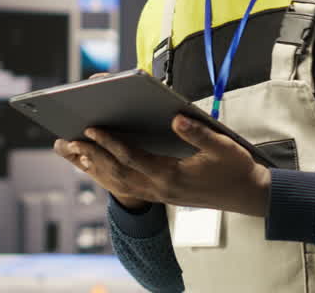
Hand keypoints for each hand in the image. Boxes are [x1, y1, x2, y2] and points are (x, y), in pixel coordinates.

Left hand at [53, 115, 270, 216]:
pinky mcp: (159, 195)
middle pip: (116, 173)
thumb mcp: (223, 146)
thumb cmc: (235, 168)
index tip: (92, 129)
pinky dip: (104, 176)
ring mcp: (158, 195)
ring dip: (90, 167)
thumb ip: (199, 132)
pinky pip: (124, 187)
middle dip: (90, 156)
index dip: (111, 144)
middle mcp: (160, 188)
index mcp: (172, 175)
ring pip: (116, 183)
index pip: (133, 159)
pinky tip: (90, 164)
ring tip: (68, 150)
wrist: (247, 196)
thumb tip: (176, 118)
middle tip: (67, 140)